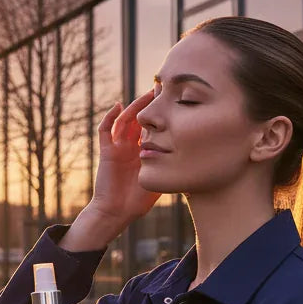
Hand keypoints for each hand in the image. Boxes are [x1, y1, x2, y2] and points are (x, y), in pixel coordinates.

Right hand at [85, 95, 161, 229]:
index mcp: (143, 152)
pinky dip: (108, 117)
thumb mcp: (161, 181)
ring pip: (124, 121)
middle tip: (162, 90)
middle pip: (139, 119)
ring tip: (147, 95)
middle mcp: (130, 147)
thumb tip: (197, 163)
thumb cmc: (138, 202)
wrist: (117, 213)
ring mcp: (118, 148)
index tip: (174, 101)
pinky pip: (105, 131)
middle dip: (149, 105)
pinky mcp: (107, 152)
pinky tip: (117, 106)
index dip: (161, 115)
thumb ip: (172, 170)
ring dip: (134, 107)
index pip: (153, 128)